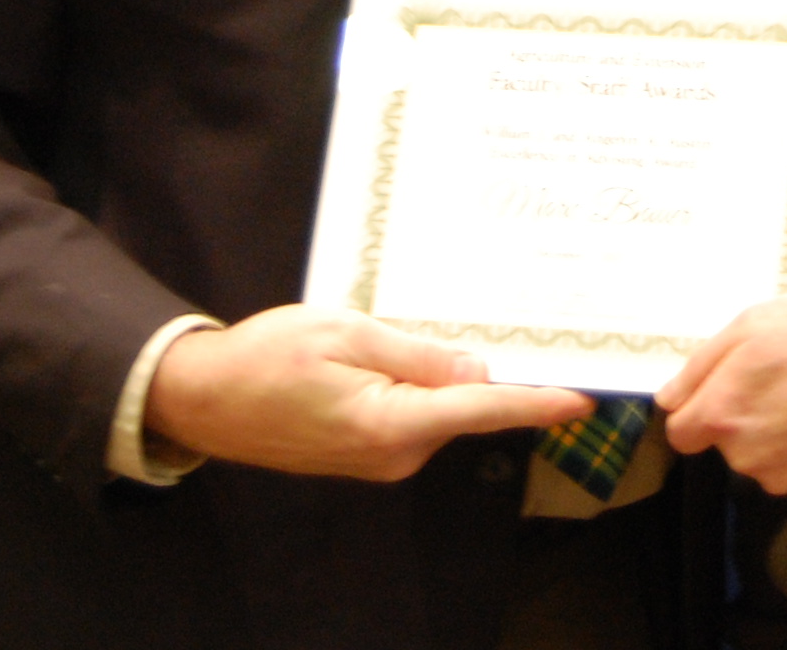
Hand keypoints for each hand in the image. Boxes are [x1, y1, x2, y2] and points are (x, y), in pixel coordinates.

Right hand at [144, 304, 590, 480]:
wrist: (204, 398)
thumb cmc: (266, 358)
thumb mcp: (346, 334)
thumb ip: (417, 355)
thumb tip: (478, 371)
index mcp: (390, 424)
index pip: (481, 410)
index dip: (535, 402)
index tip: (582, 399)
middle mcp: (394, 454)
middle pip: (466, 408)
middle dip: (492, 372)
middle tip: (520, 326)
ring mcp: (381, 460)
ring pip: (440, 411)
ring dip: (450, 376)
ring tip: (439, 330)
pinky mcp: (368, 454)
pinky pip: (414, 416)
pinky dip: (424, 388)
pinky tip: (411, 356)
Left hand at [657, 293, 786, 500]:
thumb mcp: (753, 324)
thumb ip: (701, 366)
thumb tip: (668, 401)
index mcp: (722, 413)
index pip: (681, 433)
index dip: (698, 409)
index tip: (727, 389)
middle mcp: (744, 456)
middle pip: (726, 443)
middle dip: (743, 416)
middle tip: (782, 380)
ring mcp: (782, 477)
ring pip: (762, 458)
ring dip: (775, 434)